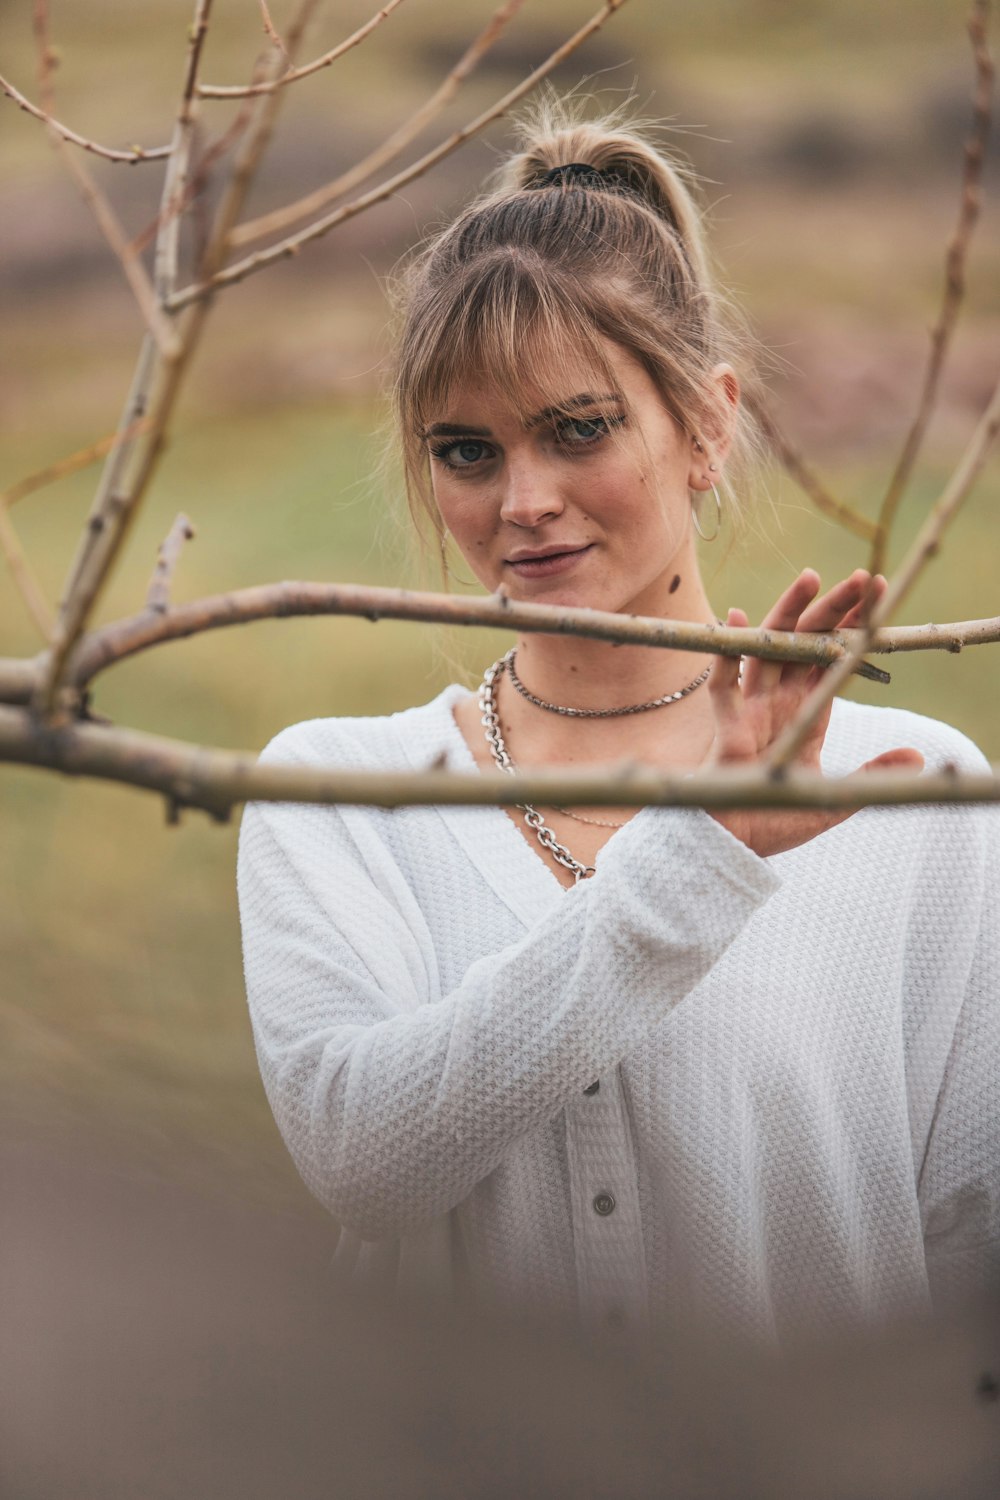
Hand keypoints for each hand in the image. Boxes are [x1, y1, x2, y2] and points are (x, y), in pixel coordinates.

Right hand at [706, 568, 923, 857]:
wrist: (735, 849)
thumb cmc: (777, 821)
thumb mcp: (835, 798)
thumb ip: (873, 775)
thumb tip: (918, 757)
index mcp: (807, 712)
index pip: (833, 657)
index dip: (853, 626)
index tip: (874, 593)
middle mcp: (779, 702)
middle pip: (805, 643)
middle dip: (830, 609)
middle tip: (855, 577)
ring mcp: (752, 710)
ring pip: (769, 649)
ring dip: (788, 614)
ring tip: (810, 579)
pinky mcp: (727, 727)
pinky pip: (724, 682)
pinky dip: (729, 650)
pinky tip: (740, 618)